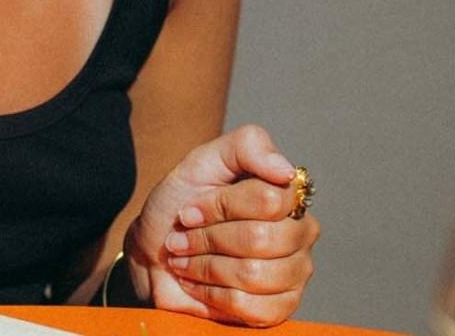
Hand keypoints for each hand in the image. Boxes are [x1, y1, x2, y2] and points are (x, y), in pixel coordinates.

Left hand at [124, 125, 319, 326]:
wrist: (154, 250)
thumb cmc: (181, 202)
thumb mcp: (202, 161)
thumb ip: (247, 146)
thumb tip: (286, 170)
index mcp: (287, 194)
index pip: (268, 199)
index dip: (220, 206)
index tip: (189, 210)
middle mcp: (300, 233)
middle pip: (261, 238)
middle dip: (208, 238)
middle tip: (183, 238)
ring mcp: (295, 273)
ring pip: (254, 274)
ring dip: (205, 267)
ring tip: (186, 259)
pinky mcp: (280, 308)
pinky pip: (251, 307)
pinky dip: (212, 294)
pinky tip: (198, 283)